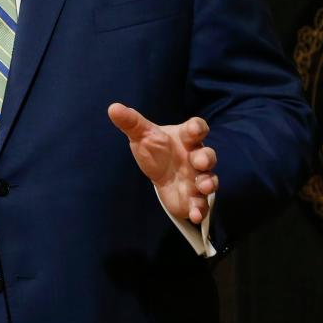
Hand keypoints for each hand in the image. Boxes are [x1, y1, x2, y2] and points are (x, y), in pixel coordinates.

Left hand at [107, 103, 217, 224]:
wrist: (159, 173)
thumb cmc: (155, 149)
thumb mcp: (142, 135)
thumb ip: (131, 122)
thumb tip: (113, 107)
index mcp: (186, 138)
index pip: (197, 128)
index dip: (197, 128)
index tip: (194, 130)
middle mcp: (196, 157)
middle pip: (207, 155)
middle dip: (206, 158)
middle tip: (200, 162)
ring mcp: (197, 178)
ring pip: (209, 179)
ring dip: (208, 183)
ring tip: (202, 187)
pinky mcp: (195, 197)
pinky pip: (202, 203)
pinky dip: (201, 209)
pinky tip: (195, 215)